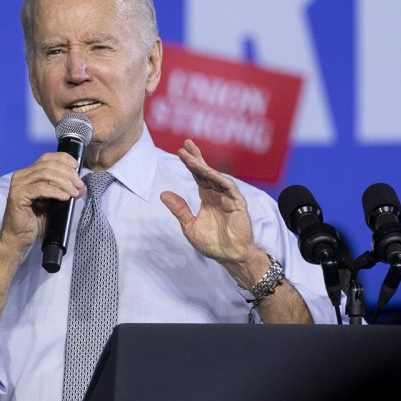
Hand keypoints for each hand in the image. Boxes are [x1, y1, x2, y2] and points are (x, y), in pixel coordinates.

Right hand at [0, 151, 85, 253]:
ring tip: (74, 192)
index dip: (64, 159)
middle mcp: (22, 176)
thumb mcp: (53, 202)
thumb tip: (81, 186)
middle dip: (68, 173)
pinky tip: (65, 197)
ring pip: (46, 174)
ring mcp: (18, 185)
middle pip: (48, 165)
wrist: (20, 239)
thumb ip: (64, 191)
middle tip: (79, 185)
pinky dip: (56, 191)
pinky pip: (41, 188)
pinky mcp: (18, 196)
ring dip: (64, 182)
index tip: (77, 167)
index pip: (47, 157)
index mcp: (29, 174)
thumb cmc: (35, 221)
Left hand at [160, 139, 263, 277]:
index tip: (180, 151)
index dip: (190, 163)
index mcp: (207, 197)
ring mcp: (228, 197)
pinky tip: (209, 172)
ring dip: (204, 167)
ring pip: (216, 177)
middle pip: (206, 171)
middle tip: (187, 143)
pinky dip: (219, 179)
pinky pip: (229, 188)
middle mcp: (217, 194)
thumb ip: (179, 209)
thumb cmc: (213, 244)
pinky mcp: (238, 203)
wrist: (230, 256)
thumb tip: (163, 194)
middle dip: (197, 157)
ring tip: (192, 158)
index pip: (198, 176)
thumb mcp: (190, 226)